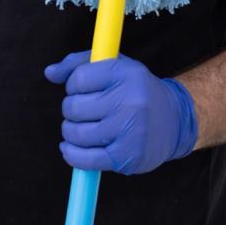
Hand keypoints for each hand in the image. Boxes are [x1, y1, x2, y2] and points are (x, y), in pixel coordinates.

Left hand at [44, 52, 197, 174]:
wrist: (175, 121)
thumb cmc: (135, 90)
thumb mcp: (114, 66)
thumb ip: (78, 64)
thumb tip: (50, 73)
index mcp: (126, 74)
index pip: (78, 79)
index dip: (72, 86)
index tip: (81, 90)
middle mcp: (131, 101)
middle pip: (74, 107)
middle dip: (70, 110)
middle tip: (82, 112)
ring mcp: (130, 131)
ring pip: (76, 133)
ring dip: (70, 132)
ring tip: (80, 128)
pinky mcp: (128, 156)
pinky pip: (86, 160)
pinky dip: (71, 155)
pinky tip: (70, 148)